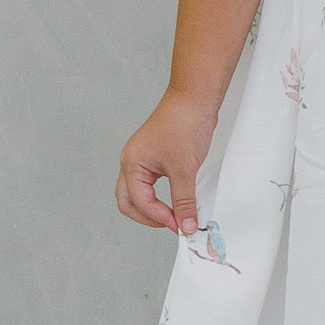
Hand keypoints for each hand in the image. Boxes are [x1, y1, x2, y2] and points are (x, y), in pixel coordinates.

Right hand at [116, 86, 220, 234]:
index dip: (160, 217)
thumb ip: (184, 201)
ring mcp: (143, 160)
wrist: (195, 98)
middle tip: (172, 225)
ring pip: (139, 194)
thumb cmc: (184, 123)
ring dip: (154, 208)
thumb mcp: (185, 169)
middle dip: (149, 217)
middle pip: (129, 202)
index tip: (180, 226)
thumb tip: (186, 225)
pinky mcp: (156, 157)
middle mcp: (132, 162)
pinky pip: (152, 184)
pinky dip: (162, 197)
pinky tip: (178, 200)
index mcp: (131, 164)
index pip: (140, 202)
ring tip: (176, 216)